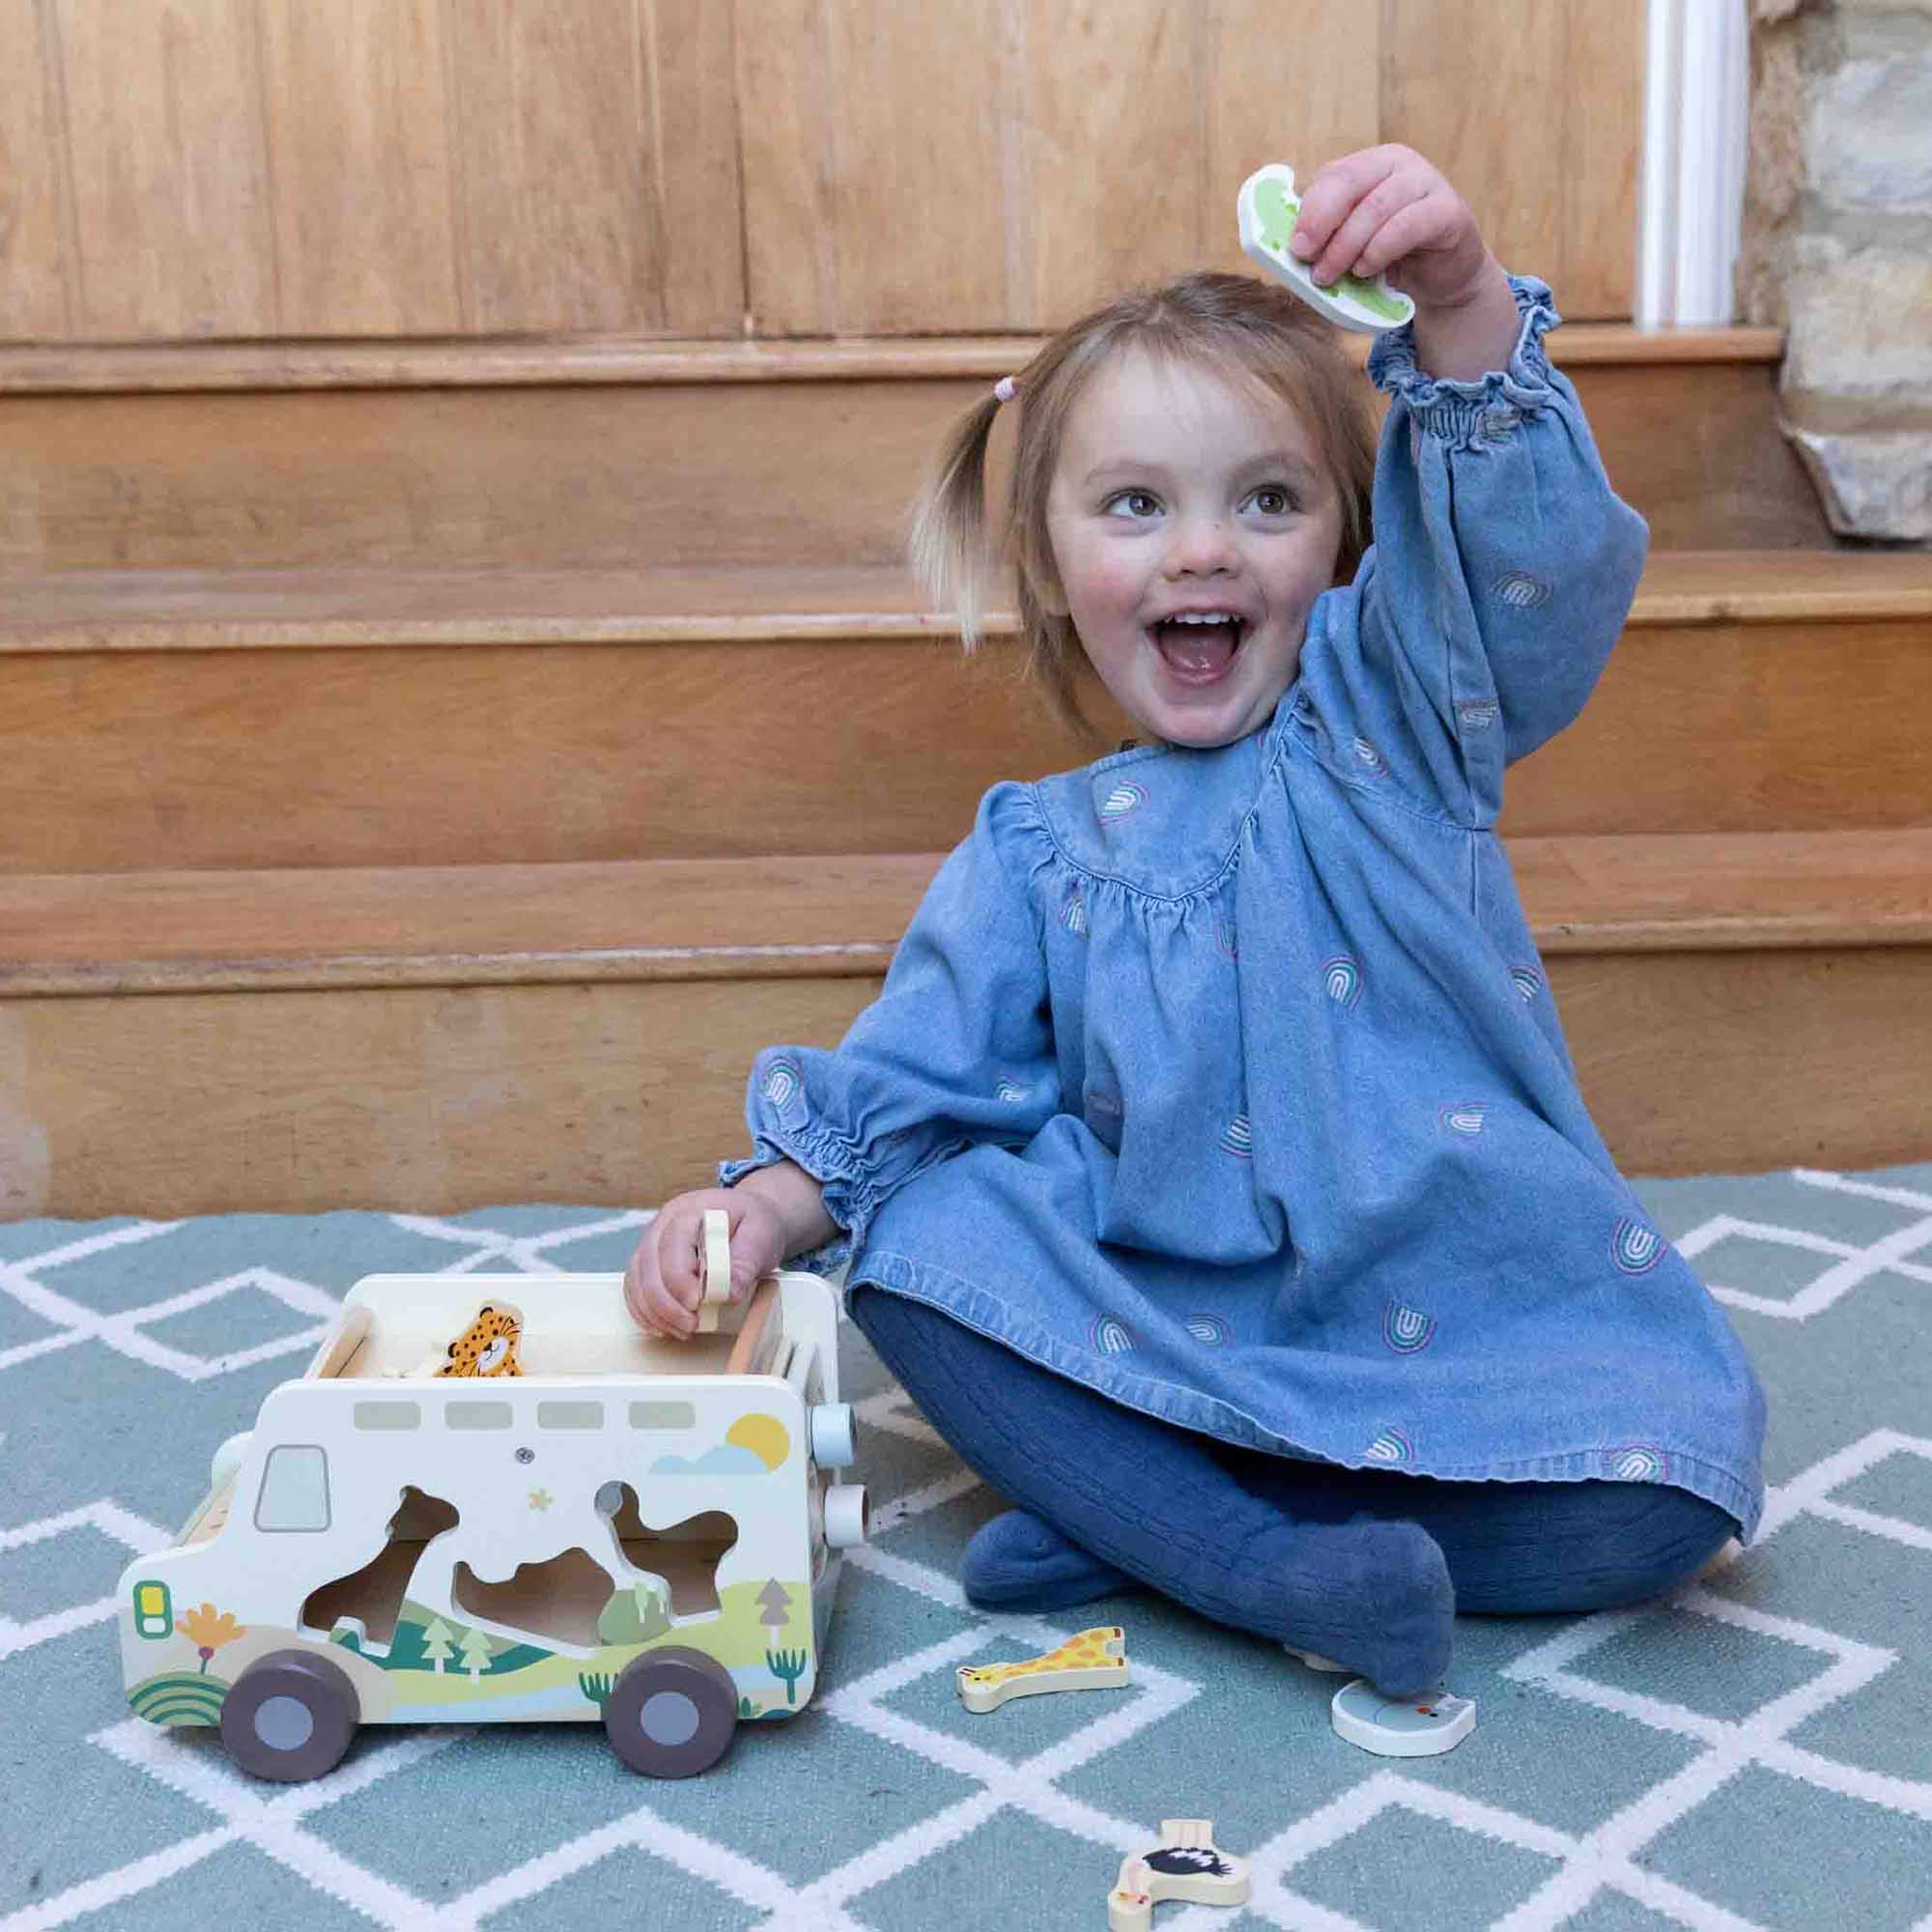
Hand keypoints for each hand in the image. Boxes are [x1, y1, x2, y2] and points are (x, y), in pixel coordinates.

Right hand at [623, 1188, 786, 1339]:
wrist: (748, 1214)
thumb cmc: (754, 1222)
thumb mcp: (762, 1236)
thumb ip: (746, 1262)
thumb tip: (729, 1293)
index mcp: (691, 1210)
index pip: (673, 1245)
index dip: (680, 1279)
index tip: (696, 1305)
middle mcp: (663, 1223)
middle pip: (648, 1266)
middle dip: (666, 1304)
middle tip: (692, 1325)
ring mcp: (651, 1241)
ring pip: (637, 1279)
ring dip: (655, 1312)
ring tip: (683, 1330)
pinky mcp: (648, 1260)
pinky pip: (635, 1288)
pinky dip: (645, 1311)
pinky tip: (664, 1326)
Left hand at [1288, 144, 1493, 312]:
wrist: (1443, 276)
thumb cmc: (1391, 258)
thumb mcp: (1353, 244)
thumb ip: (1327, 238)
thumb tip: (1291, 249)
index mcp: (1370, 165)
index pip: (1332, 176)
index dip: (1309, 211)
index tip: (1295, 248)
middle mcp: (1399, 164)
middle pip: (1350, 181)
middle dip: (1321, 223)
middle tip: (1307, 259)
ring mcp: (1427, 182)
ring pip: (1376, 206)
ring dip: (1346, 245)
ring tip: (1332, 275)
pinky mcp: (1448, 210)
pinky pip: (1406, 225)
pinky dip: (1379, 250)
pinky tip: (1366, 270)